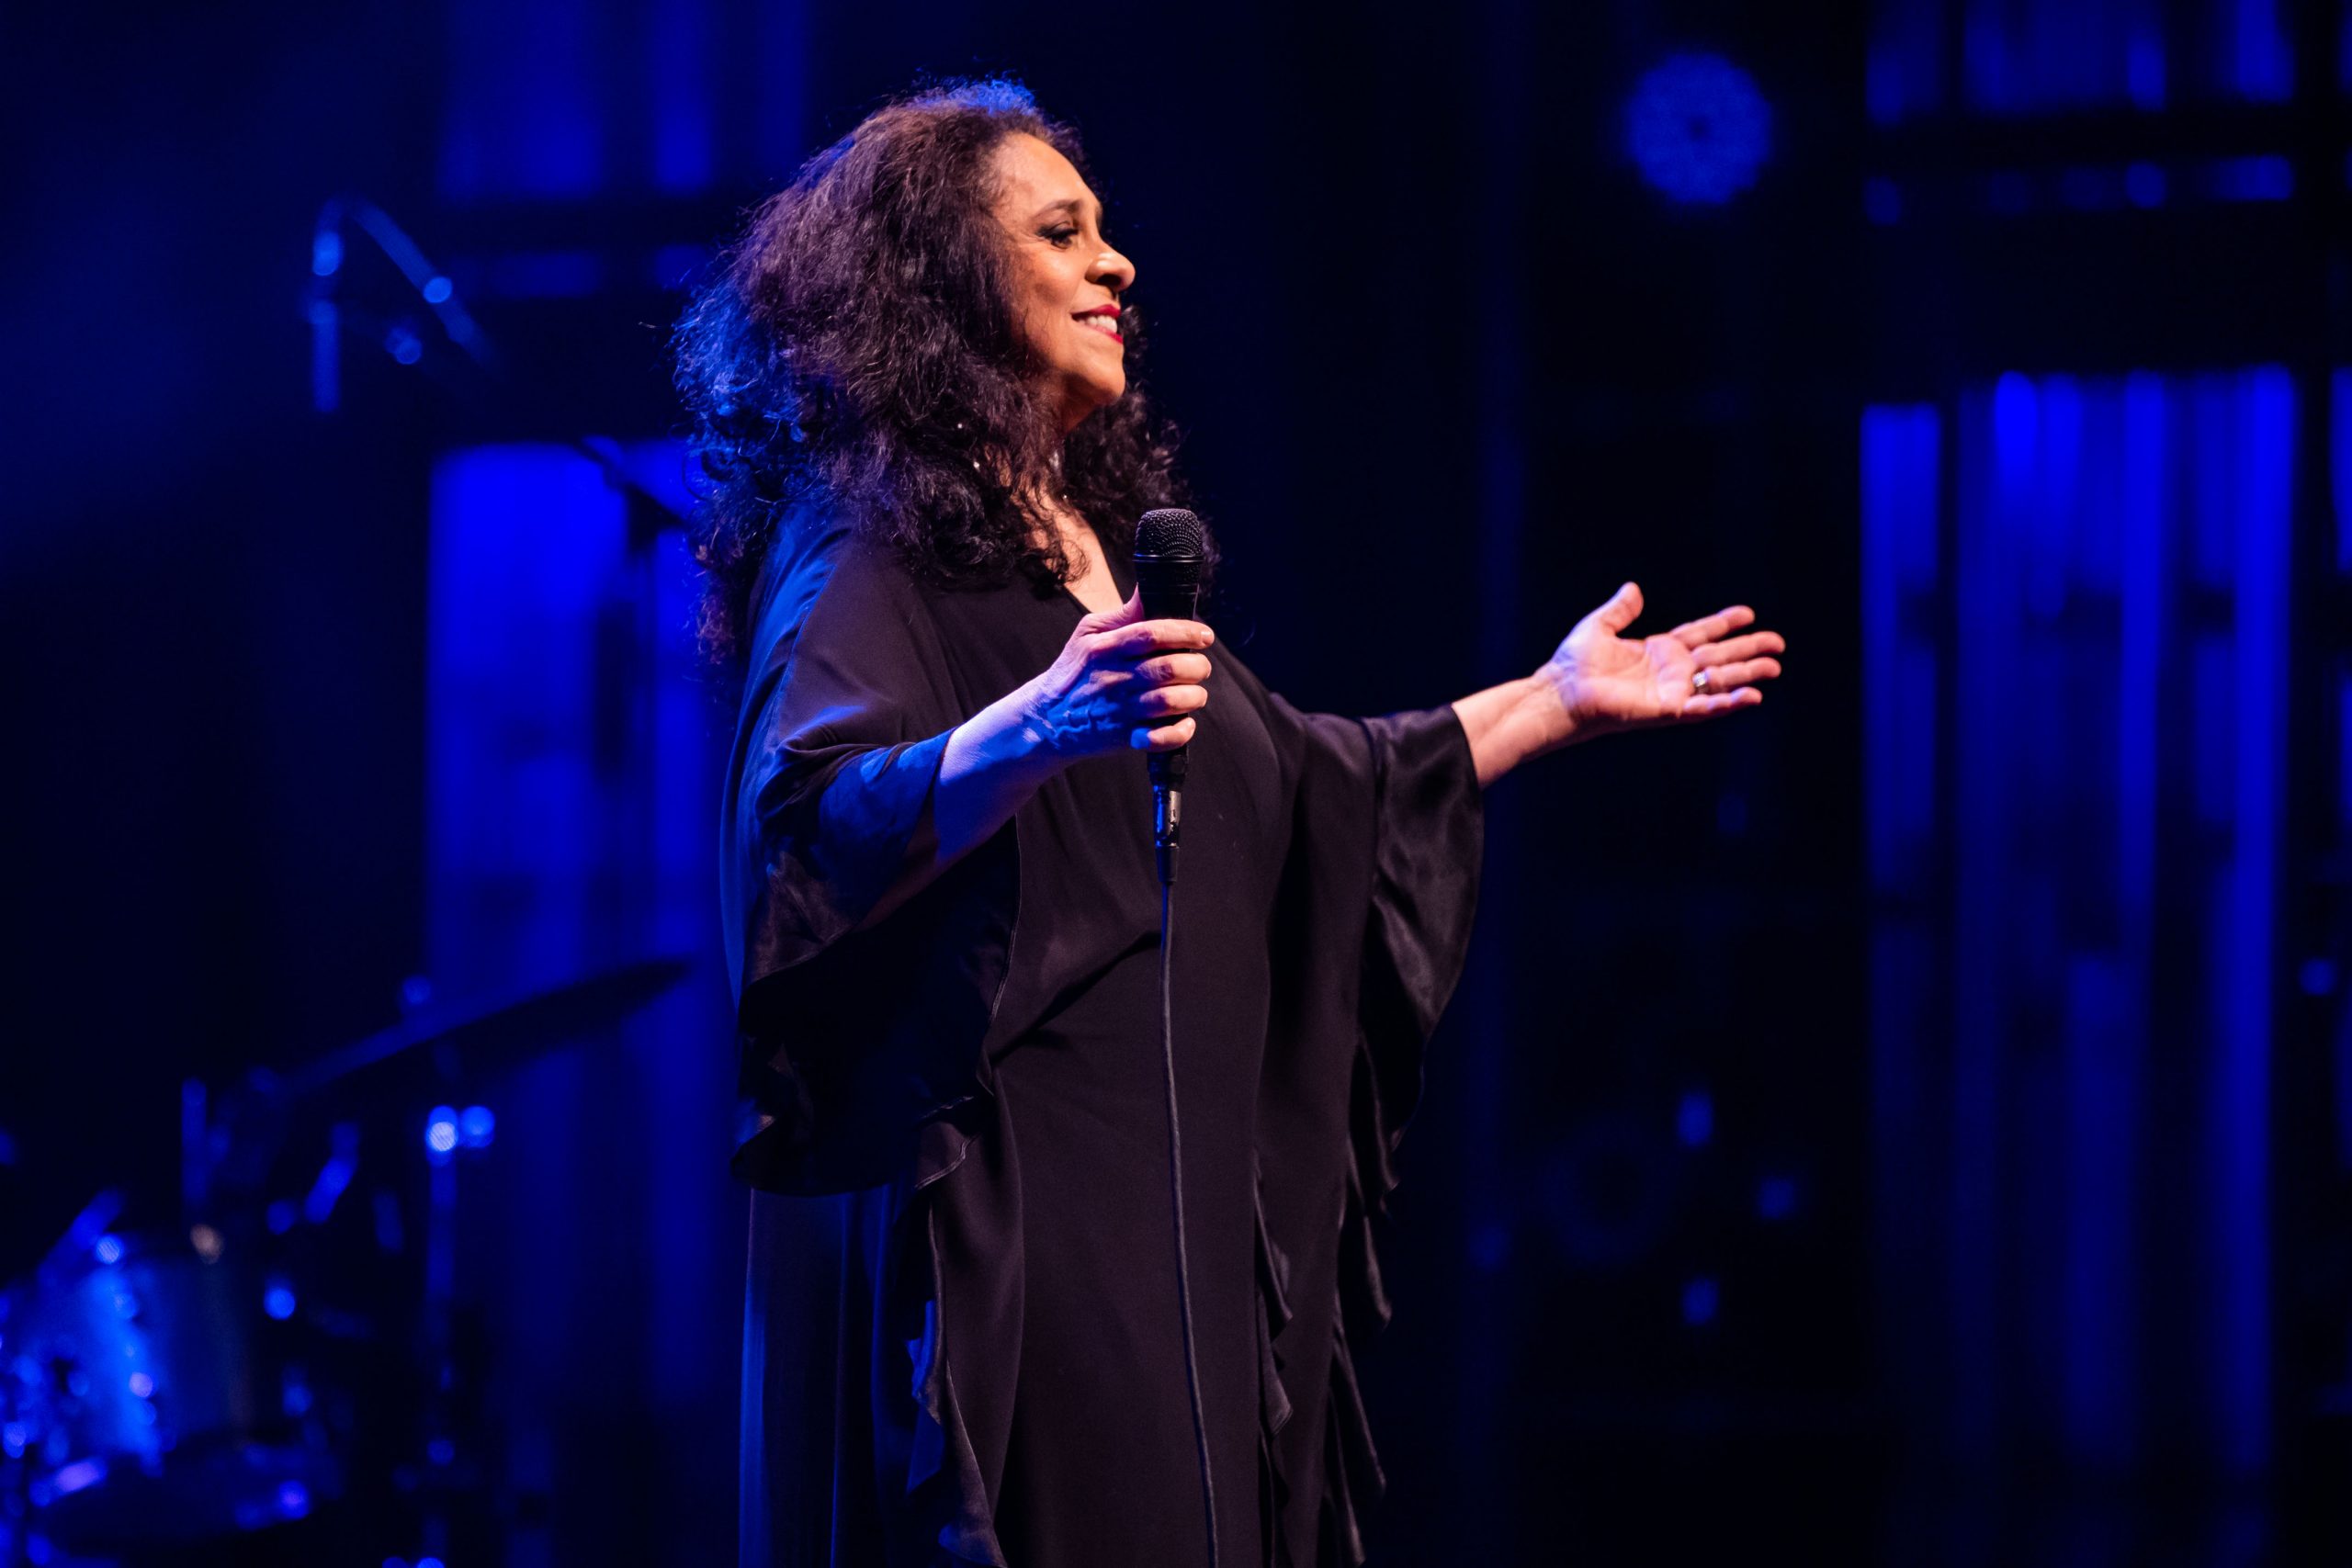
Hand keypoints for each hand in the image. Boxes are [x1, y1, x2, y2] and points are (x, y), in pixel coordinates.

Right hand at [1016, 589, 1214, 760]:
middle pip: (1168, 667)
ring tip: (1194, 692)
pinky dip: (1180, 731)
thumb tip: (1150, 589)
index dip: (1185, 632)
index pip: (1152, 633)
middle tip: (1200, 666)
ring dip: (1194, 696)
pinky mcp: (1124, 737)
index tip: (1203, 635)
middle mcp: (1113, 679)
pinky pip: (1162, 738)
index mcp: (1106, 649)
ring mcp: (1119, 710)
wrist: (1046, 719)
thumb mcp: (1087, 634)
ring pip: (1170, 701)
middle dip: (1196, 665)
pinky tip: (1184, 722)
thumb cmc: (1074, 671)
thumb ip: (1123, 615)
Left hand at [1543, 581, 1783, 738]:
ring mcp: (1670, 691)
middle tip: (1778, 644)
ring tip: (1774, 667)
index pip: (1700, 634)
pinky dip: (1727, 702)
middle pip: (1719, 657)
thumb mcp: (1598, 627)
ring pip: (1719, 682)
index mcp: (1657, 650)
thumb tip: (1633, 588)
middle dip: (1748, 650)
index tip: (1749, 613)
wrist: (1559, 693)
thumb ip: (1619, 609)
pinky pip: (1703, 706)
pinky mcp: (1666, 710)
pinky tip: (1751, 696)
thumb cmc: (1573, 665)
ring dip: (1747, 675)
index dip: (1724, 624)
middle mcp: (1669, 671)